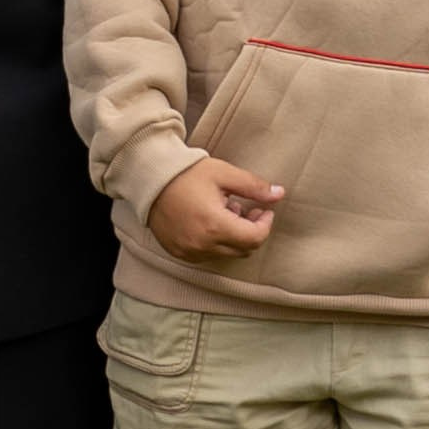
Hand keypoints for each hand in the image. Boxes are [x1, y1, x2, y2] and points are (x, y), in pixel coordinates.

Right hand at [148, 156, 283, 264]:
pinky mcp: (178, 252)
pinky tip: (207, 222)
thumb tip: (280, 194)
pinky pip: (207, 255)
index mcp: (215, 225)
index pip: (255, 238)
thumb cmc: (186, 173)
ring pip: (227, 253)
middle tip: (245, 209)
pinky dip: (215, 242)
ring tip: (222, 213)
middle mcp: (202, 244)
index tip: (263, 209)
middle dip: (251, 230)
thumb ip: (254, 186)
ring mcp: (188, 251)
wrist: (148, 179)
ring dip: (232, 237)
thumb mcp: (223, 174)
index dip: (265, 224)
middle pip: (244, 249)